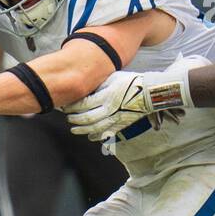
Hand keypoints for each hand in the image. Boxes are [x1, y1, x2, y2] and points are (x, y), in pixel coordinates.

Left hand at [64, 69, 189, 140]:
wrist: (150, 92)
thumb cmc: (129, 81)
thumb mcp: (112, 78)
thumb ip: (96, 85)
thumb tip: (80, 90)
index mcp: (106, 96)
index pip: (83, 104)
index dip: (71, 106)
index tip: (64, 106)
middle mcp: (110, 109)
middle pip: (86, 118)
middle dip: (74, 119)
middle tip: (67, 117)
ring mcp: (116, 119)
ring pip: (95, 129)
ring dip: (82, 130)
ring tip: (73, 129)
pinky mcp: (122, 125)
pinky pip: (106, 134)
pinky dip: (96, 136)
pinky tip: (89, 136)